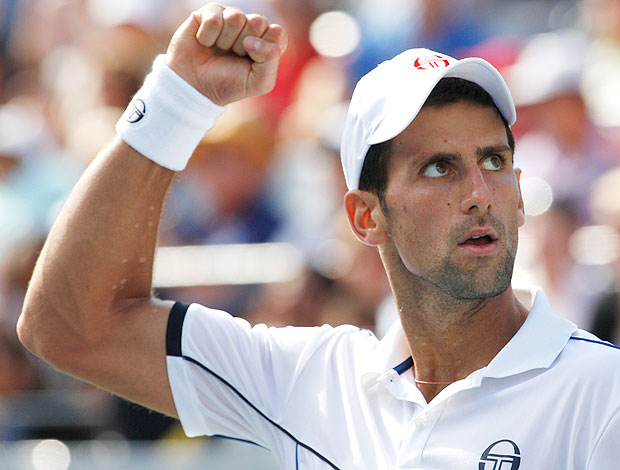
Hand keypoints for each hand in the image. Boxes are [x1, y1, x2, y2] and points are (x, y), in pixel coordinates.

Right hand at [165, 3, 287, 105]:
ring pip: (236, 17)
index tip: (253, 62)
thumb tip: (252, 40)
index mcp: (266, 42)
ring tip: (219, 50)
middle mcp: (250, 27)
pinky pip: (214, 17)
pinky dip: (208, 36)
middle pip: (258, 21)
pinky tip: (205, 43)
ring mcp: (229, 19)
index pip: (278, 33)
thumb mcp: (259, 83)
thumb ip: (271, 60)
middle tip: (233, 56)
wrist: (195, 87)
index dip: (265, 49)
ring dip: (225, 41)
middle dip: (243, 45)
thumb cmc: (229, 84)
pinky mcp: (208, 13)